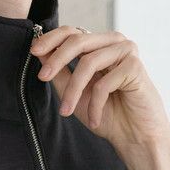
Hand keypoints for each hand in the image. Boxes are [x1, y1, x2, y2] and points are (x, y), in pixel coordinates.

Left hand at [30, 25, 169, 152]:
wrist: (135, 136)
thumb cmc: (107, 114)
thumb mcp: (74, 92)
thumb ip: (59, 71)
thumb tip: (38, 50)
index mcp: (99, 45)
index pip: (72, 32)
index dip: (51, 39)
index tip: (33, 51)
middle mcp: (114, 42)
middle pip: (78, 41)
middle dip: (57, 60)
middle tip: (42, 77)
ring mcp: (127, 51)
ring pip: (88, 63)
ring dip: (73, 91)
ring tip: (67, 111)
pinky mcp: (135, 66)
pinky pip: (104, 83)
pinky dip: (95, 104)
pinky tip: (95, 119)